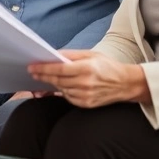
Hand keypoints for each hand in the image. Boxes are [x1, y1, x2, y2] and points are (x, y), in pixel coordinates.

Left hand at [28, 50, 149, 107]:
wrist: (126, 84)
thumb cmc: (108, 66)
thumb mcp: (91, 54)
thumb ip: (71, 55)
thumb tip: (53, 54)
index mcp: (86, 68)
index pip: (59, 69)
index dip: (43, 69)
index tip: (32, 67)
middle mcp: (85, 83)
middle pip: (58, 80)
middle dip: (43, 76)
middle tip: (33, 72)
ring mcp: (86, 96)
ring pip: (61, 89)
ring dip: (53, 83)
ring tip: (46, 77)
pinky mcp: (86, 104)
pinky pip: (68, 97)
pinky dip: (63, 91)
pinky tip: (63, 85)